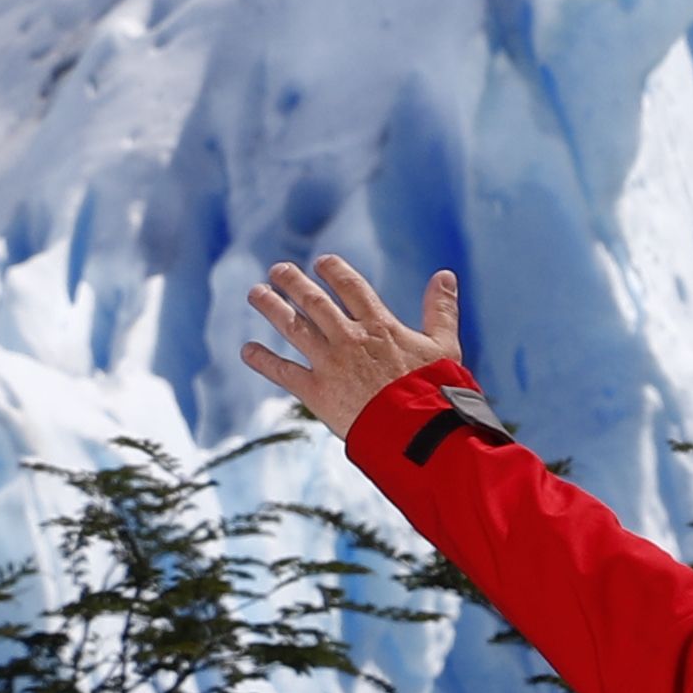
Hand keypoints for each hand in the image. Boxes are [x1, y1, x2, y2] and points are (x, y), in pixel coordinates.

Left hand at [240, 256, 464, 438]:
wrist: (416, 430)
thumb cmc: (434, 389)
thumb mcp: (445, 345)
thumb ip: (442, 309)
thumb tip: (445, 274)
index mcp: (380, 325)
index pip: (351, 288)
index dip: (334, 271)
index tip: (321, 262)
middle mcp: (350, 339)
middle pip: (315, 302)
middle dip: (294, 283)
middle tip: (278, 270)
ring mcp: (330, 364)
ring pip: (294, 328)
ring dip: (272, 308)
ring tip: (256, 293)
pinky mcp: (316, 392)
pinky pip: (283, 372)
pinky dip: (263, 360)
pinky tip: (247, 350)